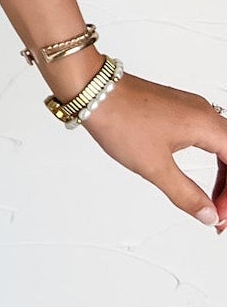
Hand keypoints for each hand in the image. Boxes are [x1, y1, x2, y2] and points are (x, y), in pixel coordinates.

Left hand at [74, 68, 226, 232]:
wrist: (93, 90)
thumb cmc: (119, 119)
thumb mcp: (154, 167)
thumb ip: (186, 194)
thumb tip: (208, 214)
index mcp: (205, 124)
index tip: (220, 217)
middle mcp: (202, 112)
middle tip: (218, 214)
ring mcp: (190, 108)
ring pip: (221, 145)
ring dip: (222, 175)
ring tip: (211, 201)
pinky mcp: (177, 109)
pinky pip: (207, 136)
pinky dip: (209, 160)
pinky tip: (200, 177)